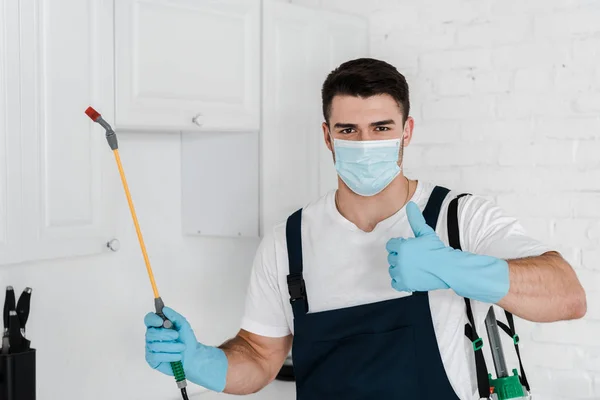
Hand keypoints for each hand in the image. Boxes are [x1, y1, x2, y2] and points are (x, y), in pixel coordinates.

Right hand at [144, 307, 227, 391]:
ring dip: (171, 346)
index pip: (148, 319)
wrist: (192, 355)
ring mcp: (150, 348)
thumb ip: (174, 316)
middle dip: (165, 334)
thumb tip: (164, 309)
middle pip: (150, 333)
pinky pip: (156, 356)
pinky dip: (169, 355)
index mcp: (157, 326)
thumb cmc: (186, 339)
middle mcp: (151, 336)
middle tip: (176, 335)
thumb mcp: (183, 325)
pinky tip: (177, 356)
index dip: (152, 320)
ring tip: (182, 347)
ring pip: (155, 345)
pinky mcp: (151, 360)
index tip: (161, 322)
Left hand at [386, 201, 509, 302]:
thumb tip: (410, 204)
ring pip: (392, 270)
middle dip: (400, 257)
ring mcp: (401, 274)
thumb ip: (415, 219)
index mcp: (401, 247)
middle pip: (391, 257)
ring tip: (413, 266)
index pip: (391, 245)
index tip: (411, 248)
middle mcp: (399, 261)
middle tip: (415, 258)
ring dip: (400, 268)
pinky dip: (401, 281)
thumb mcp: (425, 232)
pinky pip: (395, 283)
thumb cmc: (437, 249)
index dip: (400, 246)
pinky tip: (410, 276)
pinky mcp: (406, 285)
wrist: (448, 268)